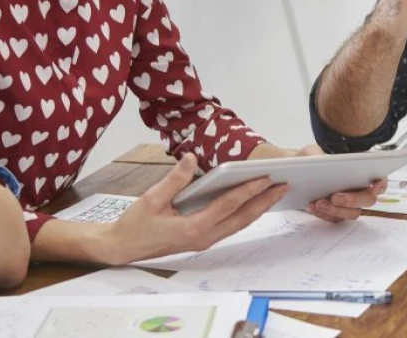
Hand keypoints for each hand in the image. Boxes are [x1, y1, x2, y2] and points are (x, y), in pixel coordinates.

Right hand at [101, 154, 286, 263]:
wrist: (122, 248)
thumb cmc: (135, 224)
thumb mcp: (151, 198)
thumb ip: (174, 179)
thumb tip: (190, 158)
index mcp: (192, 229)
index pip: (227, 206)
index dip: (248, 190)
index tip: (266, 178)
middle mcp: (203, 238)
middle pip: (241, 218)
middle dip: (264, 201)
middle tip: (284, 185)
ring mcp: (204, 241)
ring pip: (238, 224)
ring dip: (258, 208)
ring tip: (275, 192)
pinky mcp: (201, 239)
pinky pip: (230, 225)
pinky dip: (245, 213)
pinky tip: (253, 203)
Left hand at [257, 144, 387, 222]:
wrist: (293, 172)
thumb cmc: (309, 159)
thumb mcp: (311, 152)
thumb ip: (316, 155)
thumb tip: (322, 162)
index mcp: (360, 171)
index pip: (380, 180)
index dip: (381, 184)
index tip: (374, 185)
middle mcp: (358, 189)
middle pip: (367, 200)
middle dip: (353, 199)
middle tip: (335, 196)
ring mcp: (348, 204)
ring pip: (352, 213)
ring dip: (337, 210)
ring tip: (318, 202)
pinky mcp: (336, 213)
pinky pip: (336, 219)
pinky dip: (325, 214)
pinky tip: (313, 206)